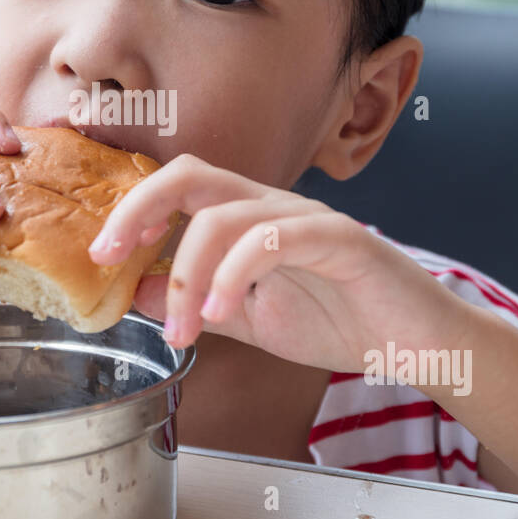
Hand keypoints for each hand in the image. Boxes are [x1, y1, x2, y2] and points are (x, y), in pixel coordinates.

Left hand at [88, 153, 472, 370]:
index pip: (179, 187)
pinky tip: (220, 313)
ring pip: (226, 215)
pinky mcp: (341, 240)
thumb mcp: (249, 319)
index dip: (133, 208)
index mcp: (248, 217)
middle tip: (108, 256)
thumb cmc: (340, 321)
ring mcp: (306, 218)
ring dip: (188, 275)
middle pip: (191, 175)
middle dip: (139, 208)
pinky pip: (275, 240)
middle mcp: (272, 205)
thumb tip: (137, 294)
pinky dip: (236, 275)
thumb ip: (196, 303)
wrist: (416, 344)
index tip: (100, 253)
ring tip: (182, 328)